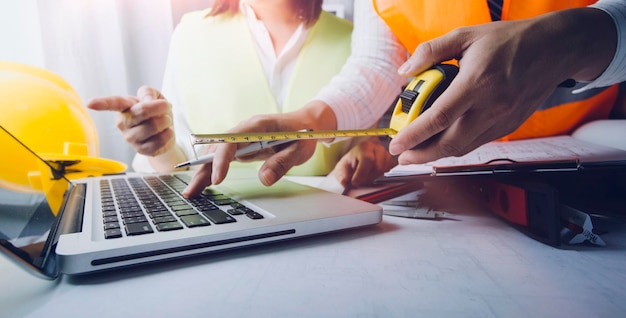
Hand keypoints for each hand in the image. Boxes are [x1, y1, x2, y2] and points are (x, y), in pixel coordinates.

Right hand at [87, 86, 174, 156]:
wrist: (167, 131)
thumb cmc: (157, 111)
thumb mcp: (154, 96)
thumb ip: (148, 93)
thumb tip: (147, 101)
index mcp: (124, 107)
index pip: (113, 103)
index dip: (102, 103)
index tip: (90, 103)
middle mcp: (123, 123)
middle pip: (143, 111)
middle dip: (160, 108)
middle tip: (165, 108)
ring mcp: (131, 138)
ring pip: (153, 126)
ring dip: (166, 121)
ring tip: (165, 121)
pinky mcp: (141, 150)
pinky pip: (159, 141)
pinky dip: (168, 134)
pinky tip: (166, 132)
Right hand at [182, 102, 335, 197]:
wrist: (307, 124)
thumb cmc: (304, 135)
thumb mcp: (299, 150)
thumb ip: (282, 163)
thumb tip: (264, 179)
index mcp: (256, 126)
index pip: (230, 141)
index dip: (221, 160)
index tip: (218, 179)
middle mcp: (244, 130)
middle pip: (216, 148)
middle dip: (202, 168)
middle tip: (191, 190)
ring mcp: (240, 138)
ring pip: (215, 153)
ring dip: (202, 170)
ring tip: (191, 191)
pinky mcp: (241, 146)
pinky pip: (222, 157)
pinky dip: (211, 170)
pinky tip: (203, 184)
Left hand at [331, 138, 396, 189]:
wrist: (356, 161)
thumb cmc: (350, 163)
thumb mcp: (342, 169)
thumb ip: (342, 175)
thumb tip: (344, 182)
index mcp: (364, 147)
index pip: (367, 159)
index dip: (361, 173)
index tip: (355, 182)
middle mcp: (377, 149)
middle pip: (377, 167)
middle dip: (366, 178)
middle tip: (358, 180)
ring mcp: (385, 155)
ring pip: (382, 172)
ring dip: (372, 178)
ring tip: (364, 177)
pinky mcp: (391, 162)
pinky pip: (387, 173)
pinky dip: (379, 177)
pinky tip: (372, 175)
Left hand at [390, 8, 615, 163]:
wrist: (555, 49)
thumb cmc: (511, 40)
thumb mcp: (466, 36)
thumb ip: (431, 51)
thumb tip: (405, 70)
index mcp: (476, 82)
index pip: (438, 118)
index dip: (413, 135)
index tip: (395, 144)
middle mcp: (491, 106)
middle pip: (450, 143)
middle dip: (421, 155)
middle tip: (402, 156)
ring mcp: (502, 119)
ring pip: (464, 148)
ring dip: (437, 155)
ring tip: (417, 153)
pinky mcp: (510, 125)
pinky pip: (478, 143)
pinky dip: (457, 147)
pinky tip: (443, 142)